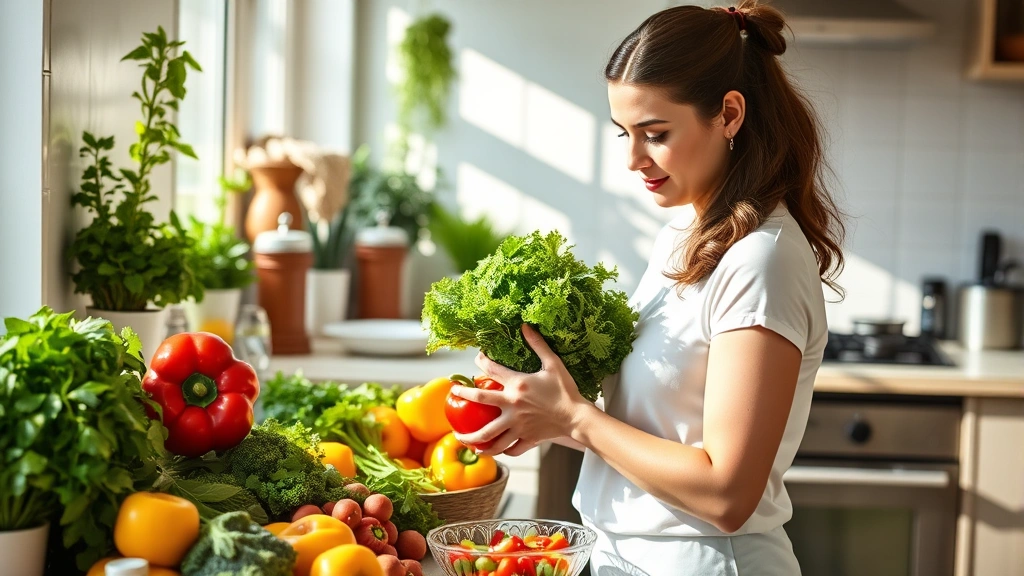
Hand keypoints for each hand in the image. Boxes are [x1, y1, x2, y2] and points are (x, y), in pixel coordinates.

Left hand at [450, 324, 590, 456]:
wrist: (577, 417)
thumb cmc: (566, 390)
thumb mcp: (553, 364)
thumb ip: (538, 345)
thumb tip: (525, 326)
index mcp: (517, 386)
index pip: (492, 370)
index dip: (482, 362)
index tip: (476, 359)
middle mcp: (512, 406)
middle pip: (480, 402)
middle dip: (463, 396)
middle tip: (453, 394)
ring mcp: (517, 425)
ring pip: (489, 435)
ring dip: (473, 438)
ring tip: (462, 440)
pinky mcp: (525, 439)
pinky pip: (509, 448)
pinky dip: (501, 451)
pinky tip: (494, 450)